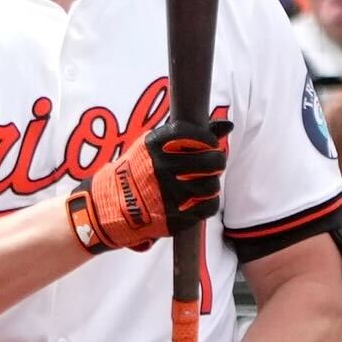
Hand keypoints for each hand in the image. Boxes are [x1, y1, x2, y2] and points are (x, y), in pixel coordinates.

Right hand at [68, 105, 228, 254]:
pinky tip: (199, 198)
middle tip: (213, 162)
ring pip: (212, 185)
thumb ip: (191, 133)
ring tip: (202, 181)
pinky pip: (209, 207)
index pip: (196, 135)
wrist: (113, 205)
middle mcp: (161, 168)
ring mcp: (168, 194)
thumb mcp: (155, 145)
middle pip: (211, 161)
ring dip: (211, 182)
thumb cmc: (140, 169)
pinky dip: (209, 202)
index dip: (208, 139)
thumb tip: (228, 124)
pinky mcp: (175, 216)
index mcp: (154, 145)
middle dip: (217, 160)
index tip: (208, 143)